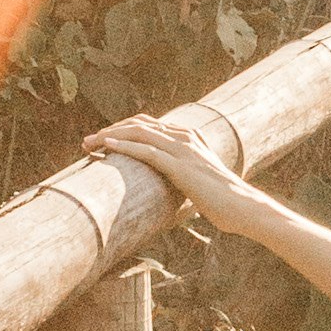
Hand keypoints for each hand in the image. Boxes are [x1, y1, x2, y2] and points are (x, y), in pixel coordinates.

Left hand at [96, 112, 249, 218]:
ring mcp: (183, 150)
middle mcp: (184, 137)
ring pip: (140, 133)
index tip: (101, 140)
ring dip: (110, 135)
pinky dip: (125, 146)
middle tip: (87, 141)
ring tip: (89, 142)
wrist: (243, 207)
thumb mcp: (199, 181)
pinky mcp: (181, 166)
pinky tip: (107, 146)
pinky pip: (148, 151)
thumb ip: (184, 176)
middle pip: (139, 124)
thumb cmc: (223, 200)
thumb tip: (169, 187)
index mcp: (189, 137)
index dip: (122, 129)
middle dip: (110, 130)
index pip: (148, 124)